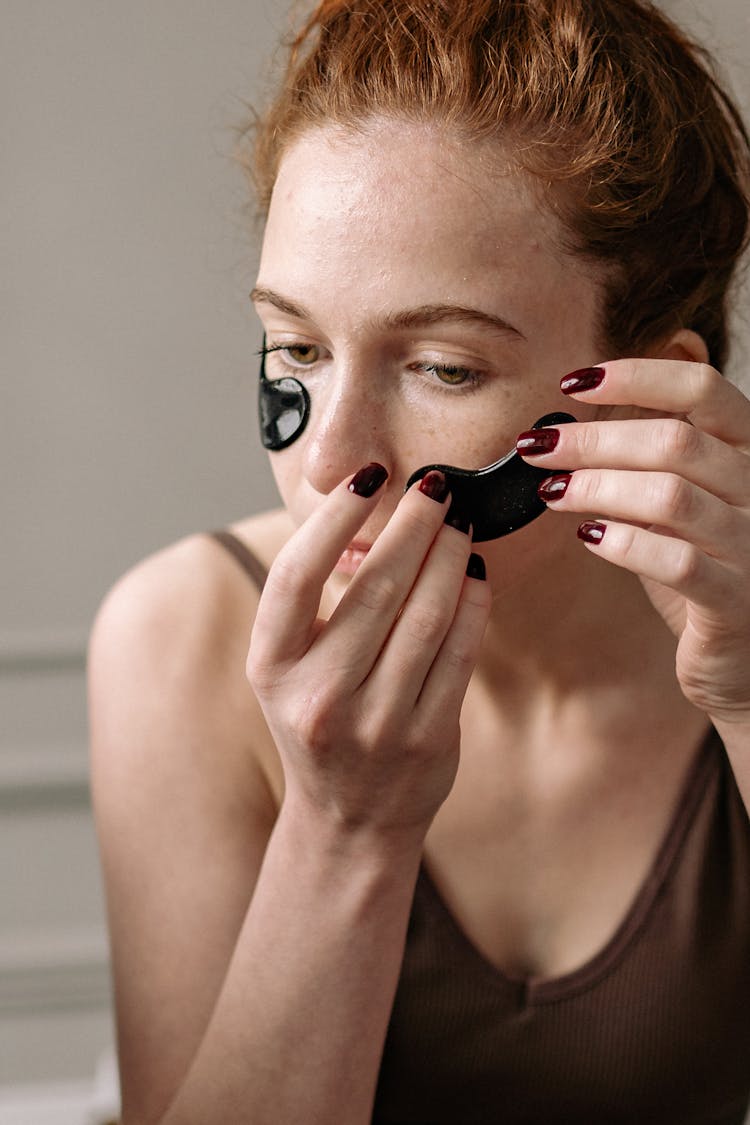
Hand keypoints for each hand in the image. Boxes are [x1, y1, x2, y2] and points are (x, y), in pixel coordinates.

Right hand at [246, 466, 491, 841]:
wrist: (348, 818)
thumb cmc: (319, 720)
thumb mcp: (292, 667)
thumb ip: (318, 602)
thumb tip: (372, 519)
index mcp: (270, 668)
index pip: (297, 575)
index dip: (334, 517)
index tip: (369, 475)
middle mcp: (318, 696)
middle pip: (376, 588)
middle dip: (414, 524)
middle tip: (436, 486)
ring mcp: (375, 722)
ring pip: (426, 615)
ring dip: (449, 555)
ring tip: (458, 520)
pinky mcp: (428, 739)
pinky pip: (459, 652)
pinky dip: (472, 602)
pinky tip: (474, 571)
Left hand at [519, 359, 749, 725]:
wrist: (747, 659)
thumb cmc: (705, 572)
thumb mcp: (679, 508)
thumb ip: (645, 468)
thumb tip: (564, 436)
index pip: (703, 388)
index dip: (637, 375)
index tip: (573, 383)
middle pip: (675, 440)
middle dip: (594, 439)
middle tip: (537, 447)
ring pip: (672, 495)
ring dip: (598, 487)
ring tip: (552, 491)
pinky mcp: (736, 602)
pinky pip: (677, 562)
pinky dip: (624, 543)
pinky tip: (587, 535)